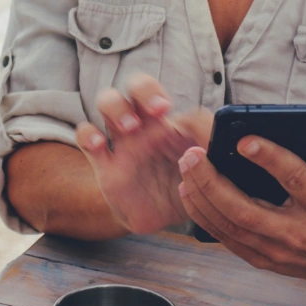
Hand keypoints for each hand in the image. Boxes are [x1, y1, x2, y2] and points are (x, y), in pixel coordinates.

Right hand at [75, 75, 212, 234]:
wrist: (165, 217)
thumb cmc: (186, 181)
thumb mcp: (205, 163)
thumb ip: (213, 144)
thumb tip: (219, 128)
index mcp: (163, 122)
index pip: (153, 91)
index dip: (155, 92)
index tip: (165, 108)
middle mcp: (141, 126)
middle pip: (130, 88)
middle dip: (140, 90)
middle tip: (155, 112)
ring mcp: (121, 143)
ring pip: (106, 102)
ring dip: (116, 108)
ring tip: (130, 128)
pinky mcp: (106, 167)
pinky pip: (87, 138)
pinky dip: (90, 135)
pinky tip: (100, 145)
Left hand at [177, 132, 305, 291]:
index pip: (293, 179)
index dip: (269, 158)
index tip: (244, 139)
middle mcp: (297, 233)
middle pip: (246, 209)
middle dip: (212, 181)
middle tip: (192, 155)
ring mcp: (278, 251)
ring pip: (230, 226)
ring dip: (201, 198)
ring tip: (186, 169)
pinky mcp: (264, 261)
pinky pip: (228, 240)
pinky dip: (204, 218)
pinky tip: (189, 194)